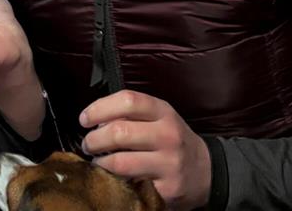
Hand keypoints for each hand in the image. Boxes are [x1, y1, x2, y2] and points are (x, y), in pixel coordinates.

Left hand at [80, 90, 210, 210]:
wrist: (206, 171)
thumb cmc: (172, 140)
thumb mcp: (158, 117)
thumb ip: (130, 113)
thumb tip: (94, 119)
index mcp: (163, 112)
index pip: (127, 100)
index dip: (99, 108)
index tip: (85, 119)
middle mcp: (168, 135)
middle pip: (119, 131)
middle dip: (94, 139)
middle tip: (88, 144)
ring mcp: (169, 164)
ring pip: (120, 162)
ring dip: (100, 162)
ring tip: (97, 160)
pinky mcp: (167, 189)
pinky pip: (130, 185)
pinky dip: (114, 181)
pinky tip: (112, 177)